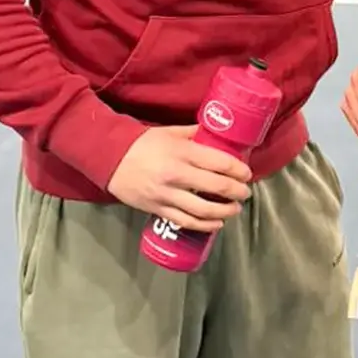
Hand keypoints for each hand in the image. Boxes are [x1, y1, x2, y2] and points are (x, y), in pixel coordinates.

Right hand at [106, 125, 251, 232]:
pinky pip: (186, 221)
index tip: (247, 174)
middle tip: (246, 192)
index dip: (238, 170)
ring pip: (203, 210)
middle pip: (216, 187)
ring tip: (235, 209)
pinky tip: (217, 223)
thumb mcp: (171, 132)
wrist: (110, 159)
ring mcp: (167, 195)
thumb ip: (196, 133)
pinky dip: (205, 225)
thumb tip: (218, 132)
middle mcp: (177, 175)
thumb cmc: (143, 143)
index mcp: (183, 152)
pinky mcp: (158, 209)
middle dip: (237, 191)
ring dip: (225, 211)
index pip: (219, 163)